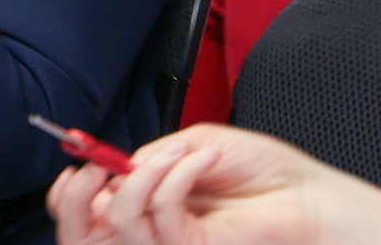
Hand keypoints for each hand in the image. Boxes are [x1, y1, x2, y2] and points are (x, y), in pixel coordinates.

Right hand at [48, 123, 380, 244]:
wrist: (311, 195)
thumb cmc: (265, 170)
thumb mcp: (195, 145)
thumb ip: (150, 158)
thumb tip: (112, 165)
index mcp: (149, 201)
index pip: (88, 210)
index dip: (69, 192)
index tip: (77, 159)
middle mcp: (153, 226)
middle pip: (85, 231)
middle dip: (78, 196)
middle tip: (95, 166)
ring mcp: (171, 240)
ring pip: (116, 221)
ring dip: (141, 173)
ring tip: (177, 152)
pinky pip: (160, 217)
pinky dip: (173, 177)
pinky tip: (201, 159)